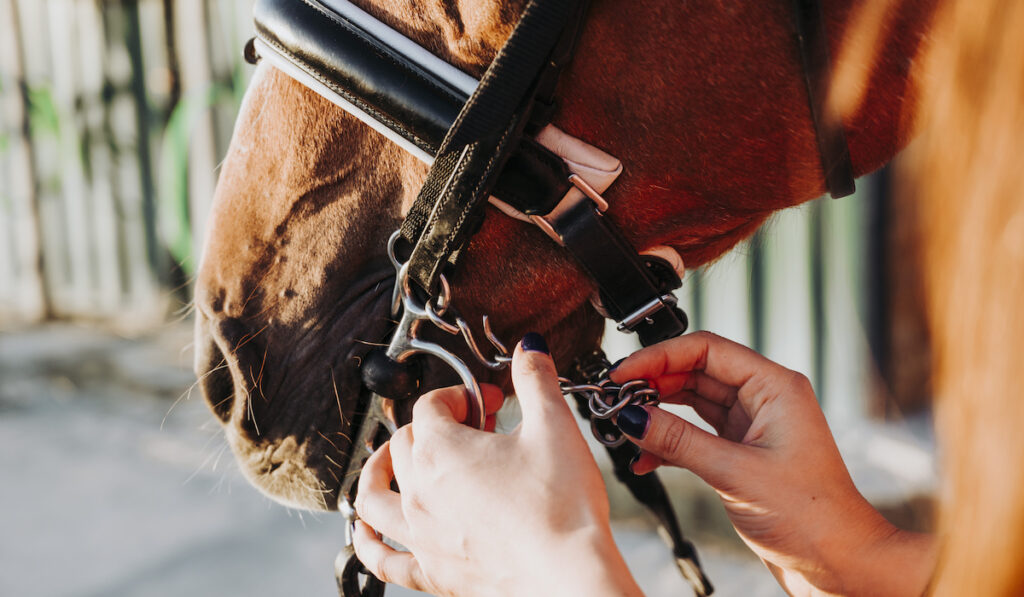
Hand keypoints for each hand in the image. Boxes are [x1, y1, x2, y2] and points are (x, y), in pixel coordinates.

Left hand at [353, 334, 642, 596]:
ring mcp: (420, 535)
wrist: (566, 576)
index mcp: (442, 450)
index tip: (494, 402)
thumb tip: (529, 346)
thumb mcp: (556, 427)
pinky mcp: (431, 574)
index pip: (432, 405)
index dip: (462, 394)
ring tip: (387, 464)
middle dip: (435, 426)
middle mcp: (419, 492)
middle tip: (475, 431)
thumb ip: (536, 381)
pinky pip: (382, 558)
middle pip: (404, 443)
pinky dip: (367, 541)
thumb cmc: (562, 506)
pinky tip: (366, 531)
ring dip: (376, 472)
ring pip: (372, 496)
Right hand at [611, 331, 935, 596]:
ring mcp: (752, 425)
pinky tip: (645, 458)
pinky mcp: (741, 453)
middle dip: (653, 383)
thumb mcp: (735, 473)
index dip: (659, 357)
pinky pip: (694, 434)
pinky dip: (668, 442)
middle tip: (615, 397)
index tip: (624, 372)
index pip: (706, 349)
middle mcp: (764, 399)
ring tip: (624, 424)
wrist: (839, 564)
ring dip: (656, 412)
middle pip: (695, 371)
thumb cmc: (812, 516)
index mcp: (774, 387)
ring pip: (692, 402)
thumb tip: (633, 416)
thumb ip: (679, 441)